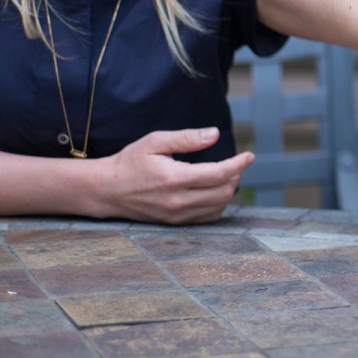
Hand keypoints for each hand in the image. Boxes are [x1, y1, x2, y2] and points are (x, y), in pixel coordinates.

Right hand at [98, 128, 254, 223]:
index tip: (249, 155)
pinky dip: (218, 204)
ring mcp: (177, 215)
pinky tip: (213, 190)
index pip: (218, 174)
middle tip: (235, 163)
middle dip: (235, 175)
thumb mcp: (156, 142)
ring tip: (224, 175)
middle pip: (223, 192)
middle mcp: (178, 201)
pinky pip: (208, 217)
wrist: (107, 190)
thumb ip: (187, 139)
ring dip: (228, 190)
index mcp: (175, 179)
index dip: (238, 164)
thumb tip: (214, 135)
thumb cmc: (131, 162)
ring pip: (218, 206)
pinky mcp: (175, 223)